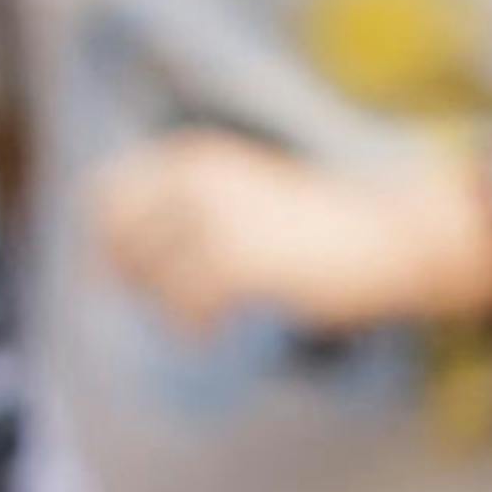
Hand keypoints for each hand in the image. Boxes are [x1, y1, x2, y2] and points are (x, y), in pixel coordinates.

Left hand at [91, 131, 491, 336]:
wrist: (386, 236)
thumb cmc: (317, 229)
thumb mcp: (242, 198)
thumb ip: (188, 214)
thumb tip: (123, 263)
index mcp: (192, 158)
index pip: (105, 195)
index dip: (105, 242)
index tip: (125, 277)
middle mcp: (195, 179)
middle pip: (116, 239)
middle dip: (128, 277)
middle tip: (163, 304)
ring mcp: (214, 218)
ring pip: (148, 278)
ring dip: (165, 308)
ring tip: (201, 322)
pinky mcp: (237, 260)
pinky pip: (184, 307)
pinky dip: (192, 328)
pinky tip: (215, 333)